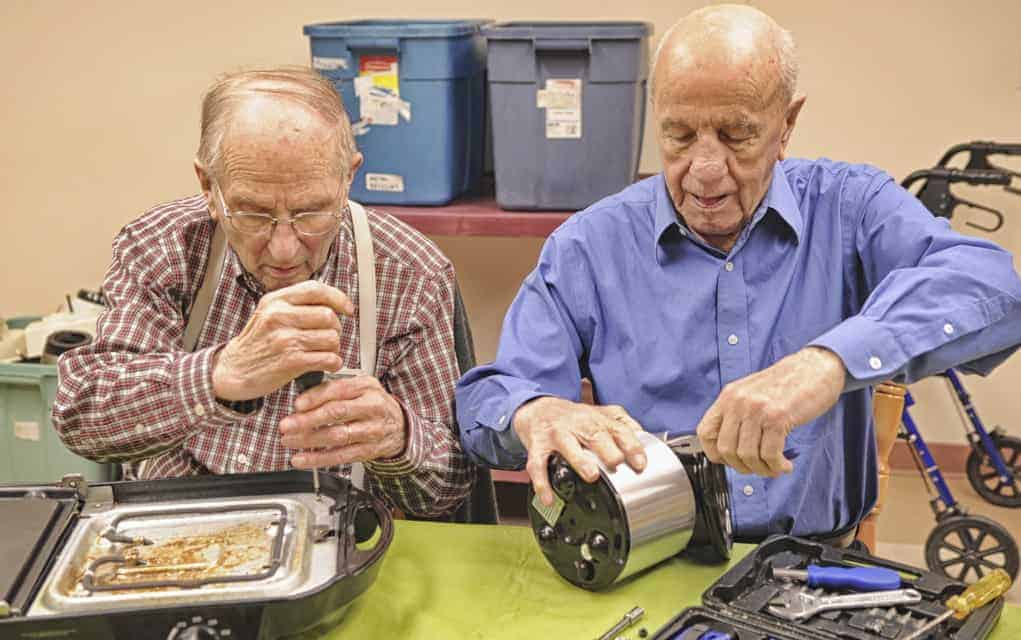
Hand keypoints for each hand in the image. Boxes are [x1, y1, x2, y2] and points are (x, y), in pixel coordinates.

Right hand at [211, 281, 352, 400]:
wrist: (233, 370)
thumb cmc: (256, 344)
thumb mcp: (268, 313)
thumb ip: (295, 304)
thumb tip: (332, 302)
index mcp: (275, 301)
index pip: (316, 289)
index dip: (338, 298)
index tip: (347, 309)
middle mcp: (279, 316)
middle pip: (328, 316)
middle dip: (336, 329)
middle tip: (329, 337)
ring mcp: (284, 339)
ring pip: (331, 338)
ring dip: (334, 348)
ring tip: (325, 352)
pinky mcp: (290, 361)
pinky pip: (327, 358)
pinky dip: (333, 363)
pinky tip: (326, 364)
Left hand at [278, 375, 406, 466]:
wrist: (399, 427)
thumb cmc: (373, 404)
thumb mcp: (359, 387)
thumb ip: (334, 388)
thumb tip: (303, 399)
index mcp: (366, 387)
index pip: (338, 390)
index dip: (315, 397)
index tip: (297, 404)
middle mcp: (371, 408)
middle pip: (337, 413)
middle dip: (308, 420)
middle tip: (287, 425)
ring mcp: (371, 430)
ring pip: (337, 436)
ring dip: (309, 440)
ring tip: (289, 441)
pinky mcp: (368, 450)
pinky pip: (340, 456)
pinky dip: (318, 459)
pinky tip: (302, 459)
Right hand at [512, 397, 647, 506]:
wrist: (537, 409)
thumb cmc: (573, 417)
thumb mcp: (600, 414)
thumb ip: (623, 423)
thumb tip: (645, 438)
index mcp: (597, 419)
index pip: (619, 430)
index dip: (631, 446)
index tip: (640, 463)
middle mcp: (577, 424)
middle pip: (594, 434)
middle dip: (607, 449)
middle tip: (616, 463)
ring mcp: (557, 434)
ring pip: (567, 445)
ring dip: (579, 460)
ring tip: (590, 475)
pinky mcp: (537, 446)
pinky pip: (538, 464)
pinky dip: (542, 482)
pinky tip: (549, 497)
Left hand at [696, 346, 845, 476]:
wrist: (815, 368)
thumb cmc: (787, 384)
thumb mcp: (752, 393)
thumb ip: (738, 415)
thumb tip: (728, 450)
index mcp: (729, 396)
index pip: (705, 433)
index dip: (715, 454)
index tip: (731, 460)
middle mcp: (738, 401)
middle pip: (725, 449)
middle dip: (742, 466)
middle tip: (758, 467)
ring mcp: (757, 409)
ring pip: (747, 455)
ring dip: (762, 469)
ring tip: (774, 467)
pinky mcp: (778, 417)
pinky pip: (769, 454)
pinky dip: (777, 466)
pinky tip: (785, 465)